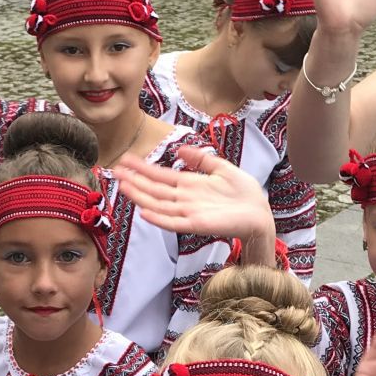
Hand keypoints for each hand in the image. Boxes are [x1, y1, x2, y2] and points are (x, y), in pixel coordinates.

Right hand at [114, 147, 278, 254]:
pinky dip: (159, 218)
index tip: (126, 160)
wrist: (260, 212)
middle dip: (134, 180)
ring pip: (158, 204)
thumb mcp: (221, 168)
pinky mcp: (197, 225)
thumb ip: (200, 159)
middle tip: (115, 171)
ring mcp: (188, 212)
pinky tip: (145, 212)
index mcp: (189, 185)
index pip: (160, 176)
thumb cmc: (244, 193)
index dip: (142, 168)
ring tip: (123, 186)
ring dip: (140, 196)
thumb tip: (179, 150)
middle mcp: (184, 199)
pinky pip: (174, 222)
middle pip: (154, 189)